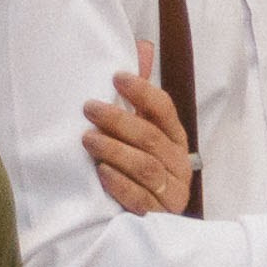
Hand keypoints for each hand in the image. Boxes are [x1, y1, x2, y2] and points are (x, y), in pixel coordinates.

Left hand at [84, 40, 193, 213]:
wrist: (150, 220)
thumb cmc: (141, 166)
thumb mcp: (142, 130)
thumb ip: (140, 94)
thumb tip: (142, 47)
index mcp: (175, 137)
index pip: (164, 109)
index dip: (142, 91)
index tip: (116, 77)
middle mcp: (178, 162)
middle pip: (151, 137)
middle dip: (119, 120)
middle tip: (90, 108)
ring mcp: (171, 191)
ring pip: (146, 166)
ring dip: (115, 150)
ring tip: (88, 139)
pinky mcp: (159, 216)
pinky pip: (140, 199)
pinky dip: (120, 184)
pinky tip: (101, 172)